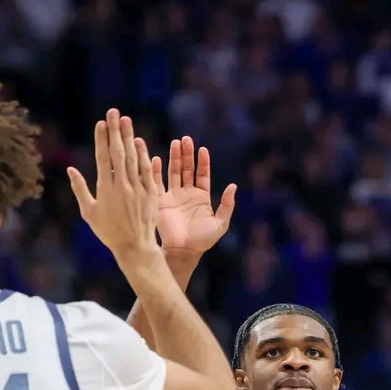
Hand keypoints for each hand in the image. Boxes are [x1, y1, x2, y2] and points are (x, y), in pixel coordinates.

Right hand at [68, 109, 158, 264]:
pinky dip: (143, 155)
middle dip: (115, 131)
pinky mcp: (150, 193)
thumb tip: (70, 170)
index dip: (101, 139)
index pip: (103, 158)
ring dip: (129, 137)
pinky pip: (146, 170)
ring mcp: (138, 188)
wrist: (135, 247)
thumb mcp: (89, 213)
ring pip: (133, 158)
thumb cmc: (109, 232)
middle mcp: (122, 186)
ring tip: (125, 120)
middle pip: (118, 153)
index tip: (100, 124)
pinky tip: (139, 142)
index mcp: (106, 189)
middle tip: (113, 112)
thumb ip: (80, 189)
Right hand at [154, 137, 235, 258]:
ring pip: (174, 172)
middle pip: (187, 169)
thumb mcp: (220, 224)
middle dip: (187, 154)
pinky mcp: (160, 201)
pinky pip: (157, 183)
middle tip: (186, 139)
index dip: (203, 162)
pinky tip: (157, 158)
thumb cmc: (202, 240)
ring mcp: (173, 196)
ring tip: (176, 143)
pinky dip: (157, 171)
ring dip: (174, 158)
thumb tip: (233, 186)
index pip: (202, 174)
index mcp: (201, 197)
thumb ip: (227, 205)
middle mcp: (187, 194)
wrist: (183, 251)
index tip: (202, 149)